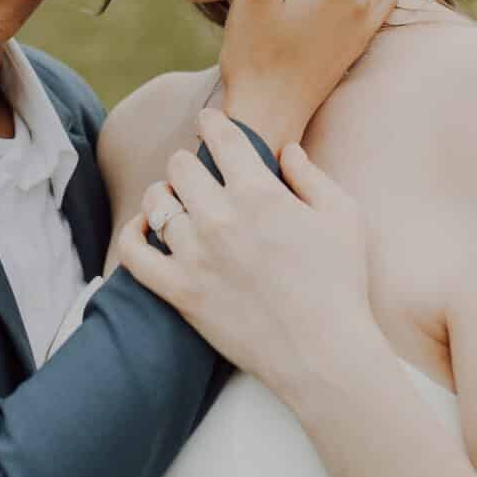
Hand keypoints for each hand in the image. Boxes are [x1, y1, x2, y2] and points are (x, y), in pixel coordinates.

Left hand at [118, 108, 377, 402]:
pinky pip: (135, 252)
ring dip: (165, 195)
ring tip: (176, 200)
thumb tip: (286, 149)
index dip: (212, 123)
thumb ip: (311, 175)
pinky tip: (146, 228)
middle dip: (190, 162)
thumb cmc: (340, 284)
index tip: (210, 123)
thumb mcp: (343, 217)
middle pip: (180, 165)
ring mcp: (195, 254)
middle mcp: (220, 216)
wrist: (323, 353)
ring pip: (156, 202)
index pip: (220, 136)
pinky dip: (134, 234)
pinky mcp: (179, 291)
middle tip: (199, 172)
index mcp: (259, 191)